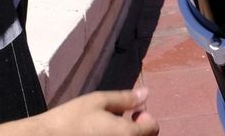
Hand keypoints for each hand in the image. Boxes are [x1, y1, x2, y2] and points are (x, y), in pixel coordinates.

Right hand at [33, 88, 157, 134]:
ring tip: (108, 129)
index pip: (153, 128)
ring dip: (126, 135)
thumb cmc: (71, 118)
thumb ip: (124, 99)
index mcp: (127, 134)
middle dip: (137, 128)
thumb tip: (145, 93)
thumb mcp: (98, 101)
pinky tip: (99, 135)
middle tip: (121, 120)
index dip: (145, 117)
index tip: (132, 113)